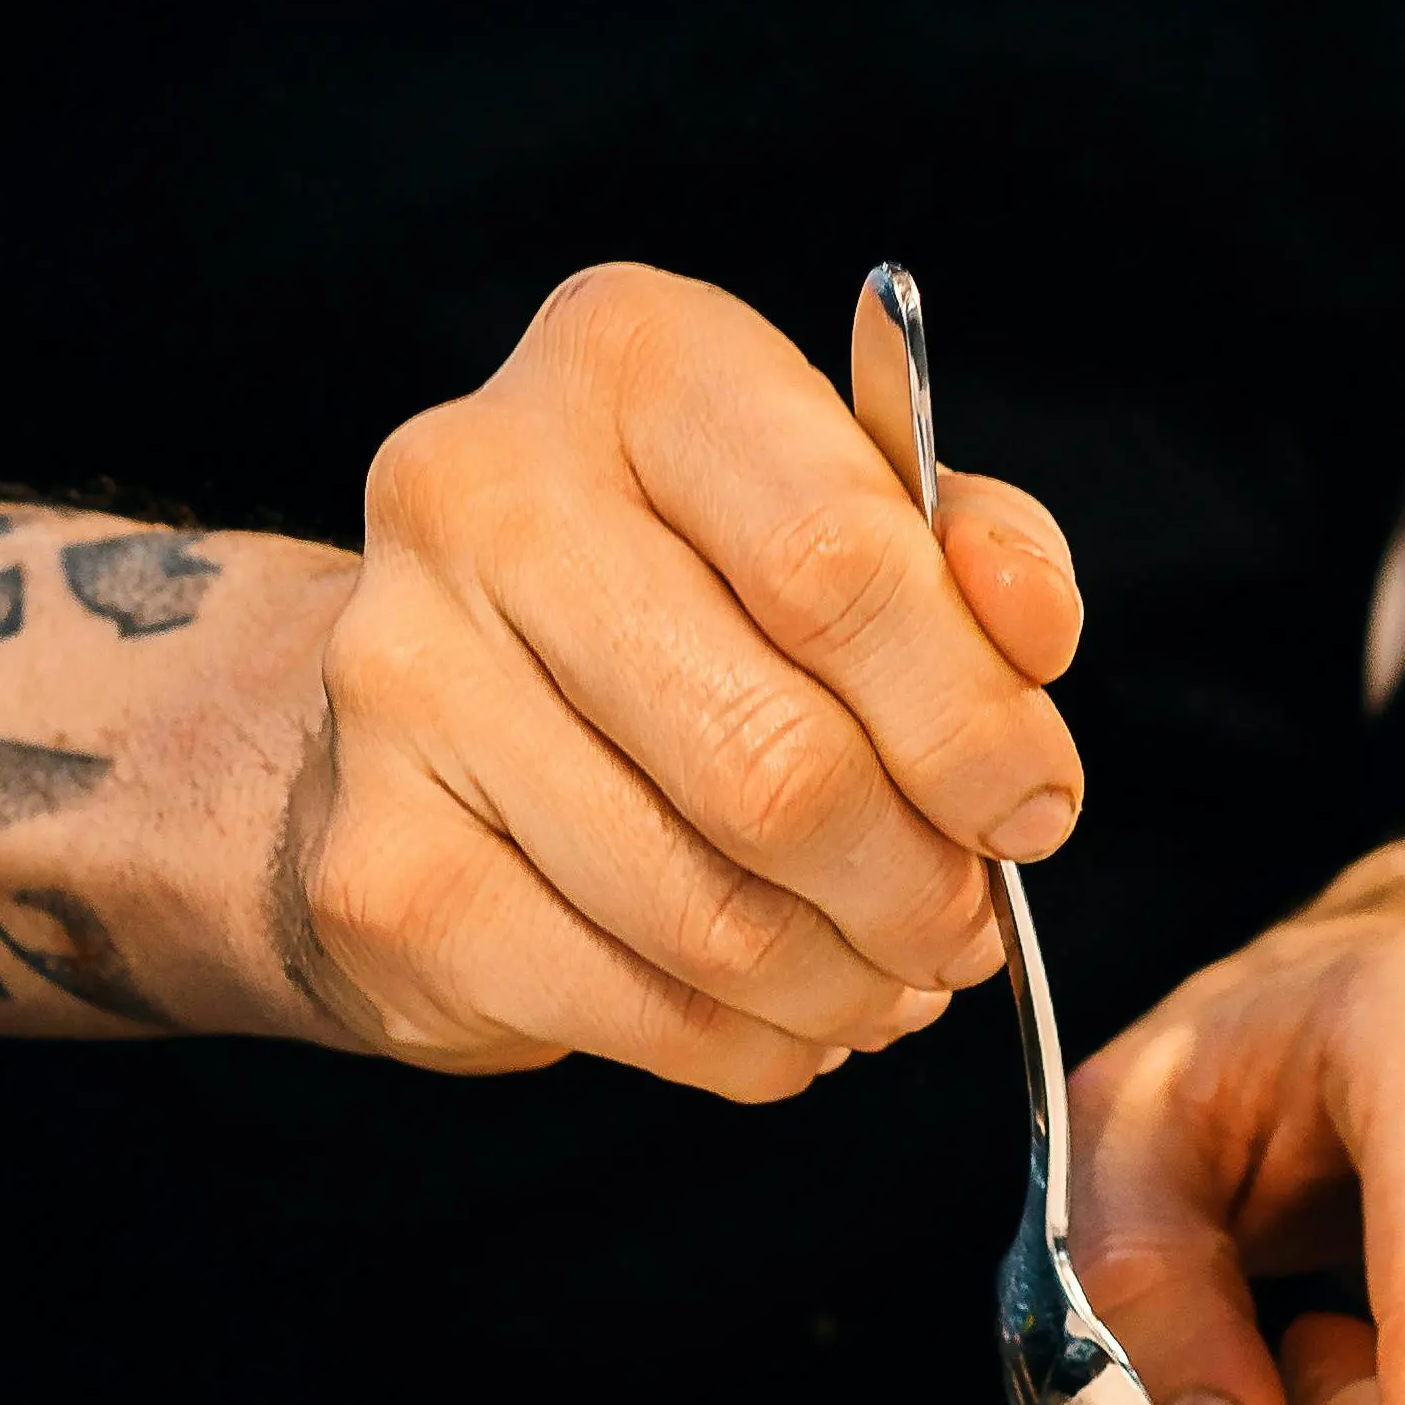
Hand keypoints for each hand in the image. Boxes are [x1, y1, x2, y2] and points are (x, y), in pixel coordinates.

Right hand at [283, 263, 1085, 1097]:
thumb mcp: (840, 511)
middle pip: (775, 756)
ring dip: (843, 981)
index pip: (839, 559)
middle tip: (963, 925)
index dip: (973, 720)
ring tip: (884, 978)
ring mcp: (402, 681)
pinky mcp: (373, 864)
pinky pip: (620, 1003)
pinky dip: (741, 1044)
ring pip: (708, 909)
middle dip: (917, 880)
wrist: (418, 706)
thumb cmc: (675, 594)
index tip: (1031, 807)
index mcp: (630, 360)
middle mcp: (482, 493)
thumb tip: (1029, 632)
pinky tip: (775, 1018)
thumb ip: (966, 551)